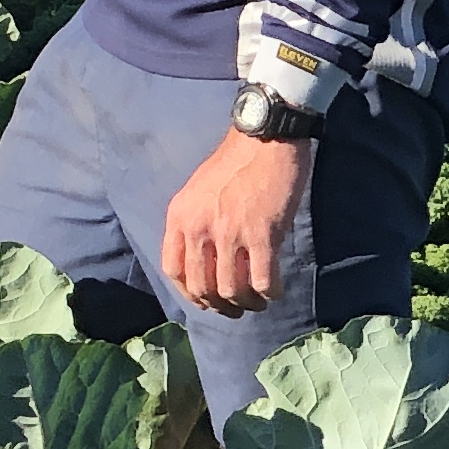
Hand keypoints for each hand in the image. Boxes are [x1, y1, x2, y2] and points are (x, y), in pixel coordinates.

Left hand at [161, 125, 309, 314]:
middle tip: (235, 309)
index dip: (189, 293)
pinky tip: (275, 292)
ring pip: (231, 290)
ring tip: (257, 303)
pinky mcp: (263, 234)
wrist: (266, 139)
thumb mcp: (197, 191)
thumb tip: (204, 261)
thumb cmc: (234, 163)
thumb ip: (195, 223)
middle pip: (201, 287)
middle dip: (218, 306)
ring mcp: (230, 232)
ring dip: (246, 304)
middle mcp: (199, 228)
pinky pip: (262, 281)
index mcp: (179, 217)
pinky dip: (269, 293)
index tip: (205, 299)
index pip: (173, 270)